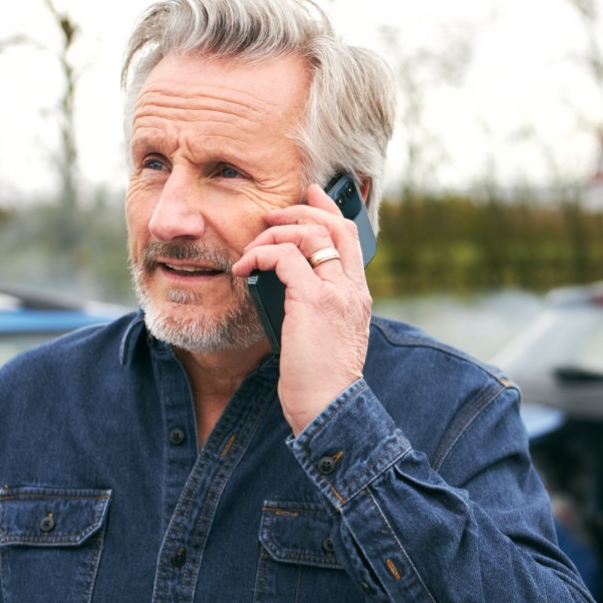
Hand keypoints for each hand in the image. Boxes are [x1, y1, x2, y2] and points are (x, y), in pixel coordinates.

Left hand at [232, 184, 371, 433]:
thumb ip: (317, 309)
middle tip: (272, 213)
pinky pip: (285, 256)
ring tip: (253, 247)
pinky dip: (261, 254)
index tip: (311, 194)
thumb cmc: (322, 382)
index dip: (329, 210)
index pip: (349, 238)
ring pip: (309, 234)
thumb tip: (286, 289)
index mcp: (358, 296)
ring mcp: (337, 292)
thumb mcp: (326, 338)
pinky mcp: (315, 300)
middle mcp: (352, 289)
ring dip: (275, 232)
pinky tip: (245, 268)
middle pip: (334, 225)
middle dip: (301, 209)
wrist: (331, 407)